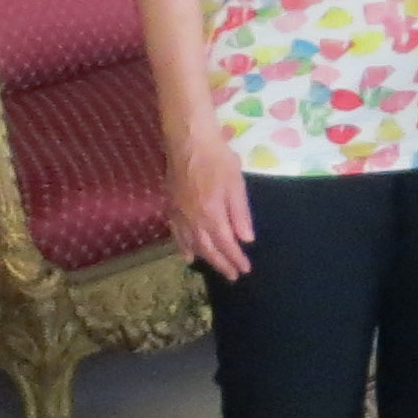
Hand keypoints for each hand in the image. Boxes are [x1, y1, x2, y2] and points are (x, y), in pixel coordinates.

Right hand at [165, 126, 253, 279]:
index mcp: (211, 214)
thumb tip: (246, 240)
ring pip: (190, 242)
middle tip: (232, 276)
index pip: (225, 244)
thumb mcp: (236, 185)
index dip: (234, 258)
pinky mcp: (171, 205)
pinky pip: (176, 232)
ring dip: (203, 257)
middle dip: (221, 263)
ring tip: (213, 268)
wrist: (188, 142)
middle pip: (207, 248)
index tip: (244, 269)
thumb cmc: (218, 159)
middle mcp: (192, 218)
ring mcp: (179, 213)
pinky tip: (186, 253)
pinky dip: (182, 245)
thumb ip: (240, 214)